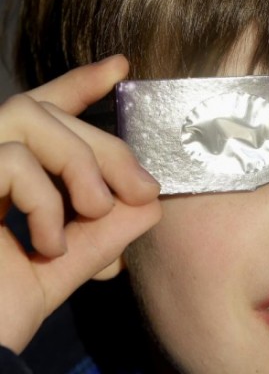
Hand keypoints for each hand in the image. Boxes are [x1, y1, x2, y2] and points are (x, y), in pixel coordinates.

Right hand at [0, 56, 161, 352]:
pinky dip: (44, 200)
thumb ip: (108, 228)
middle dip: (105, 144)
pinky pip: (10, 159)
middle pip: (47, 110)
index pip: (44, 112)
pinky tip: (48, 244)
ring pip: (29, 117)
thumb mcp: (73, 260)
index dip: (80, 84)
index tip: (121, 68)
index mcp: (8, 172)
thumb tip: (149, 200)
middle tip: (142, 189)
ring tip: (93, 211)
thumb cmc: (7, 306)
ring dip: (78, 163)